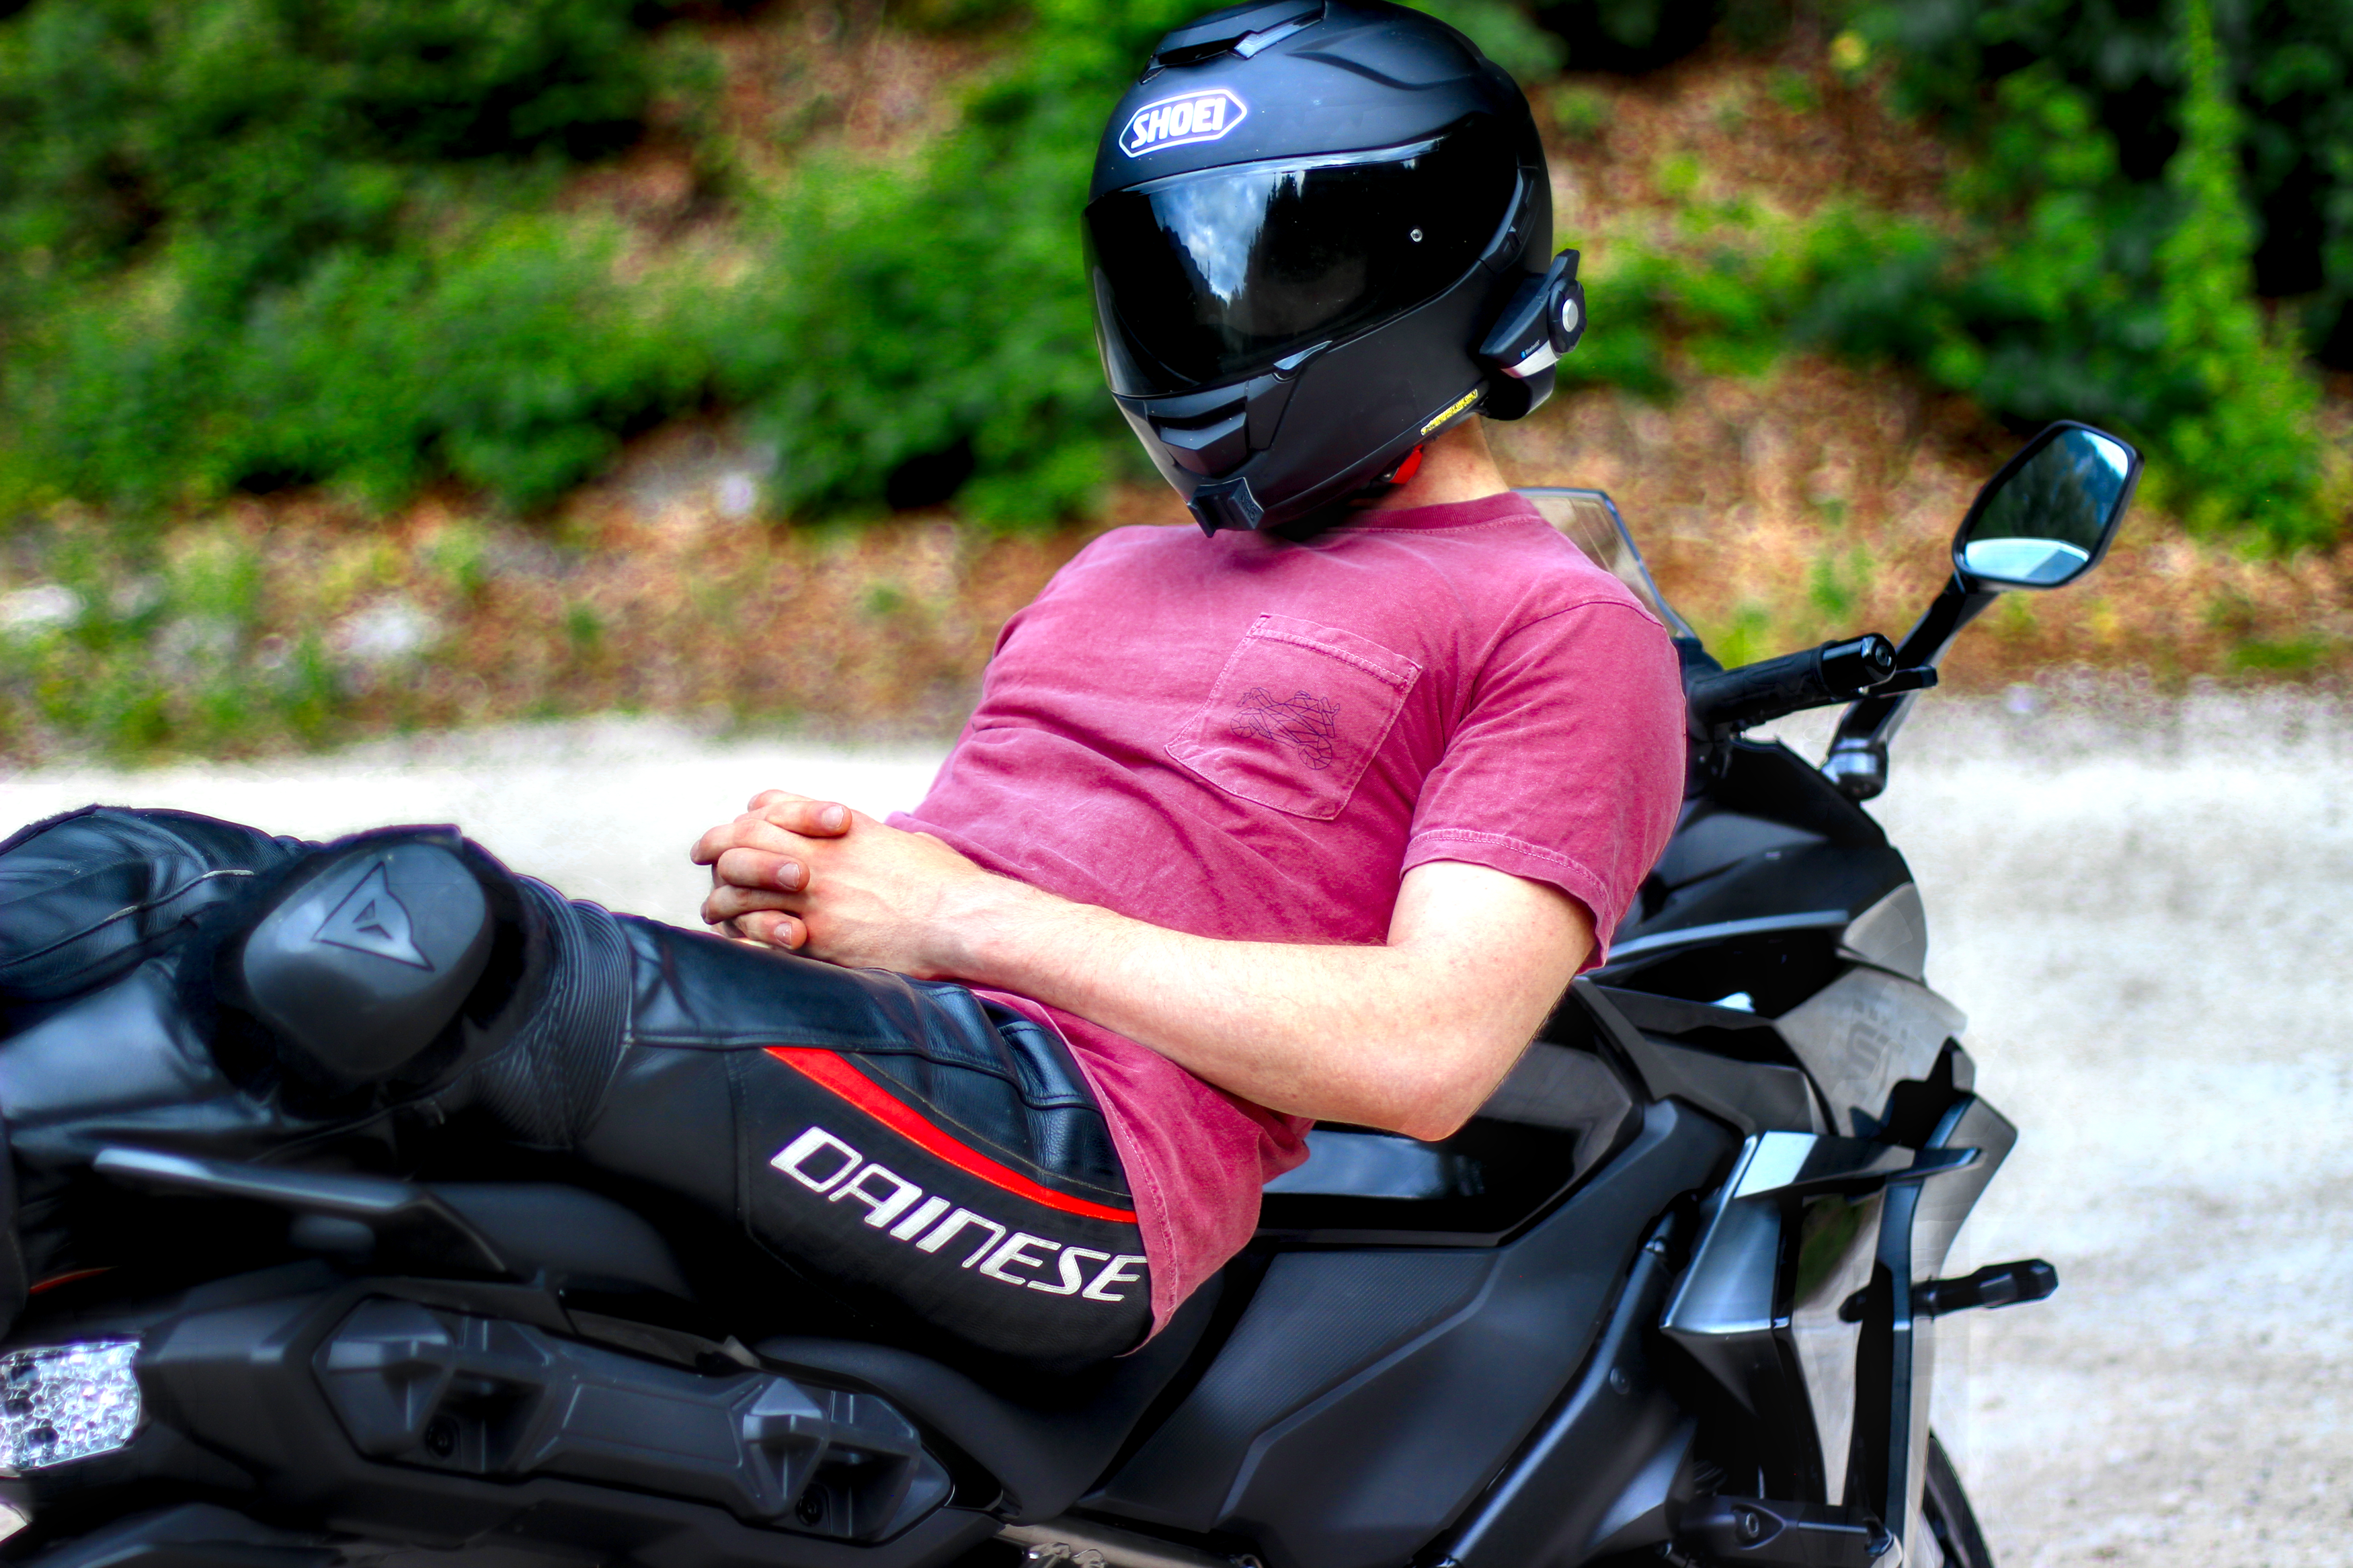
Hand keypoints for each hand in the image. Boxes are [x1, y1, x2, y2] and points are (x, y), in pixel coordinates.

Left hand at [690, 789, 1010, 974]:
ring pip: (736, 887)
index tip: (741, 828)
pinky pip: (753, 933)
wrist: (964, 919)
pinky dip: (739, 936)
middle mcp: (817, 853)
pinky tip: (738, 942)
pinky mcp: (815, 936)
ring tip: (718, 911)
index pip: (769, 804)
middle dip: (714, 847)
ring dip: (721, 899)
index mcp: (839, 826)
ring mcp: (812, 895)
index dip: (748, 816)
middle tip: (704, 859)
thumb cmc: (949, 884)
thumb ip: (885, 841)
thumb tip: (894, 843)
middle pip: (739, 837)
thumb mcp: (910, 843)